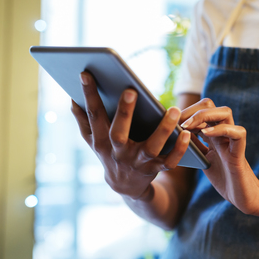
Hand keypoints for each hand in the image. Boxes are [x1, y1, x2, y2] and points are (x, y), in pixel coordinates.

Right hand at [71, 72, 191, 200]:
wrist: (124, 185)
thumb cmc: (109, 153)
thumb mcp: (93, 139)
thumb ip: (83, 120)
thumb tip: (72, 97)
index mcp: (102, 140)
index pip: (94, 115)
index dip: (89, 95)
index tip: (86, 73)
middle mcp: (118, 151)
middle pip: (119, 133)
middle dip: (124, 113)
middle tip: (130, 90)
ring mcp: (138, 161)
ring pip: (151, 147)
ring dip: (163, 129)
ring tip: (173, 109)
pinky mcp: (155, 169)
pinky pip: (170, 161)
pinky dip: (179, 149)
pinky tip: (186, 133)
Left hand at [180, 98, 258, 214]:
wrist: (242, 196)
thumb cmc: (223, 178)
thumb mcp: (202, 159)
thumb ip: (193, 146)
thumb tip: (172, 136)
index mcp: (214, 133)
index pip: (202, 109)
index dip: (186, 111)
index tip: (171, 121)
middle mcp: (224, 133)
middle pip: (212, 105)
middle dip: (193, 110)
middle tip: (179, 123)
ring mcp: (232, 141)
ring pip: (225, 112)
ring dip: (204, 116)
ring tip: (188, 126)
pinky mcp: (239, 154)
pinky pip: (238, 133)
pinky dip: (221, 129)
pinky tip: (206, 134)